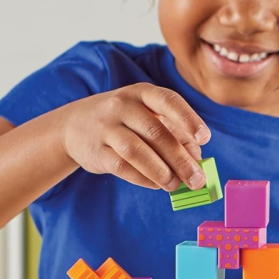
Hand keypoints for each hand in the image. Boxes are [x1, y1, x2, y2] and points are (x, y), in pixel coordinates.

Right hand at [60, 83, 210, 191]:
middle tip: (196, 179)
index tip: (205, 139)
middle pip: (156, 132)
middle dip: (180, 159)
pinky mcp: (95, 150)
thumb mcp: (147, 116)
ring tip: (176, 185)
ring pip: (137, 151)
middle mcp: (122, 105)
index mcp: (142, 93)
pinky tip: (156, 185)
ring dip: (161, 172)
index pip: (169, 101)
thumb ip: (173, 132)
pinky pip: (121, 166)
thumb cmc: (125, 121)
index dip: (189, 119)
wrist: (74, 125)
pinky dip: (143, 178)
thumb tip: (197, 158)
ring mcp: (106, 127)